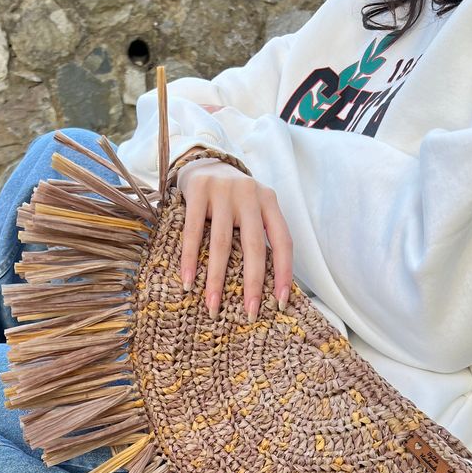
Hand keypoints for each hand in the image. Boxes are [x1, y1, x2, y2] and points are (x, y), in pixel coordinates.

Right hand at [176, 158, 292, 321]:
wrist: (203, 160)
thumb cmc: (231, 198)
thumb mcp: (252, 209)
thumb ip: (260, 235)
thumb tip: (267, 285)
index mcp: (269, 201)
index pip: (283, 241)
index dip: (284, 272)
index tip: (281, 302)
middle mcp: (250, 194)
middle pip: (254, 246)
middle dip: (253, 284)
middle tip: (250, 313)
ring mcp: (224, 191)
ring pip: (222, 244)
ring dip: (216, 280)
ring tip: (212, 307)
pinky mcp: (198, 190)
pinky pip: (194, 232)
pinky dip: (190, 259)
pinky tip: (187, 282)